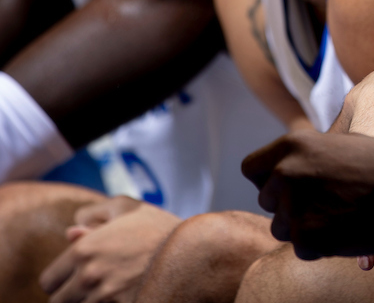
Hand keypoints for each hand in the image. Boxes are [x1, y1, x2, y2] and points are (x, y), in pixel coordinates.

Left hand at [39, 198, 181, 302]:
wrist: (196, 250)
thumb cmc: (160, 227)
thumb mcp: (129, 208)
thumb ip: (95, 213)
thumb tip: (70, 231)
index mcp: (83, 250)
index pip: (48, 282)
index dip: (61, 280)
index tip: (76, 278)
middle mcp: (88, 276)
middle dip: (72, 296)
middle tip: (93, 286)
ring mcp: (104, 296)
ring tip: (109, 291)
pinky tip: (122, 297)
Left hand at [242, 130, 373, 259]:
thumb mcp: (343, 143)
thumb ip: (311, 152)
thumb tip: (291, 160)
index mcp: (292, 145)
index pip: (251, 168)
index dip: (268, 180)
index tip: (285, 188)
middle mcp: (285, 172)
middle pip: (266, 201)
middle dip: (289, 207)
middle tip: (322, 207)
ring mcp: (292, 205)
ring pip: (281, 229)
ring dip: (304, 228)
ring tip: (338, 218)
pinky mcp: (304, 236)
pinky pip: (302, 249)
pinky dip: (322, 246)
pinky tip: (346, 232)